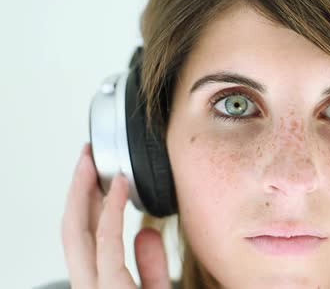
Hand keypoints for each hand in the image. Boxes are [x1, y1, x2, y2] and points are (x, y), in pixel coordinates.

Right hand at [61, 143, 171, 288]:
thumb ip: (151, 266)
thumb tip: (145, 234)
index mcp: (101, 285)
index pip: (85, 241)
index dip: (86, 205)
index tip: (96, 176)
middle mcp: (91, 287)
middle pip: (74, 232)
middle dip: (77, 190)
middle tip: (85, 157)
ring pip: (77, 234)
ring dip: (82, 192)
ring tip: (90, 161)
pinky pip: (107, 244)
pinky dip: (112, 210)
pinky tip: (119, 185)